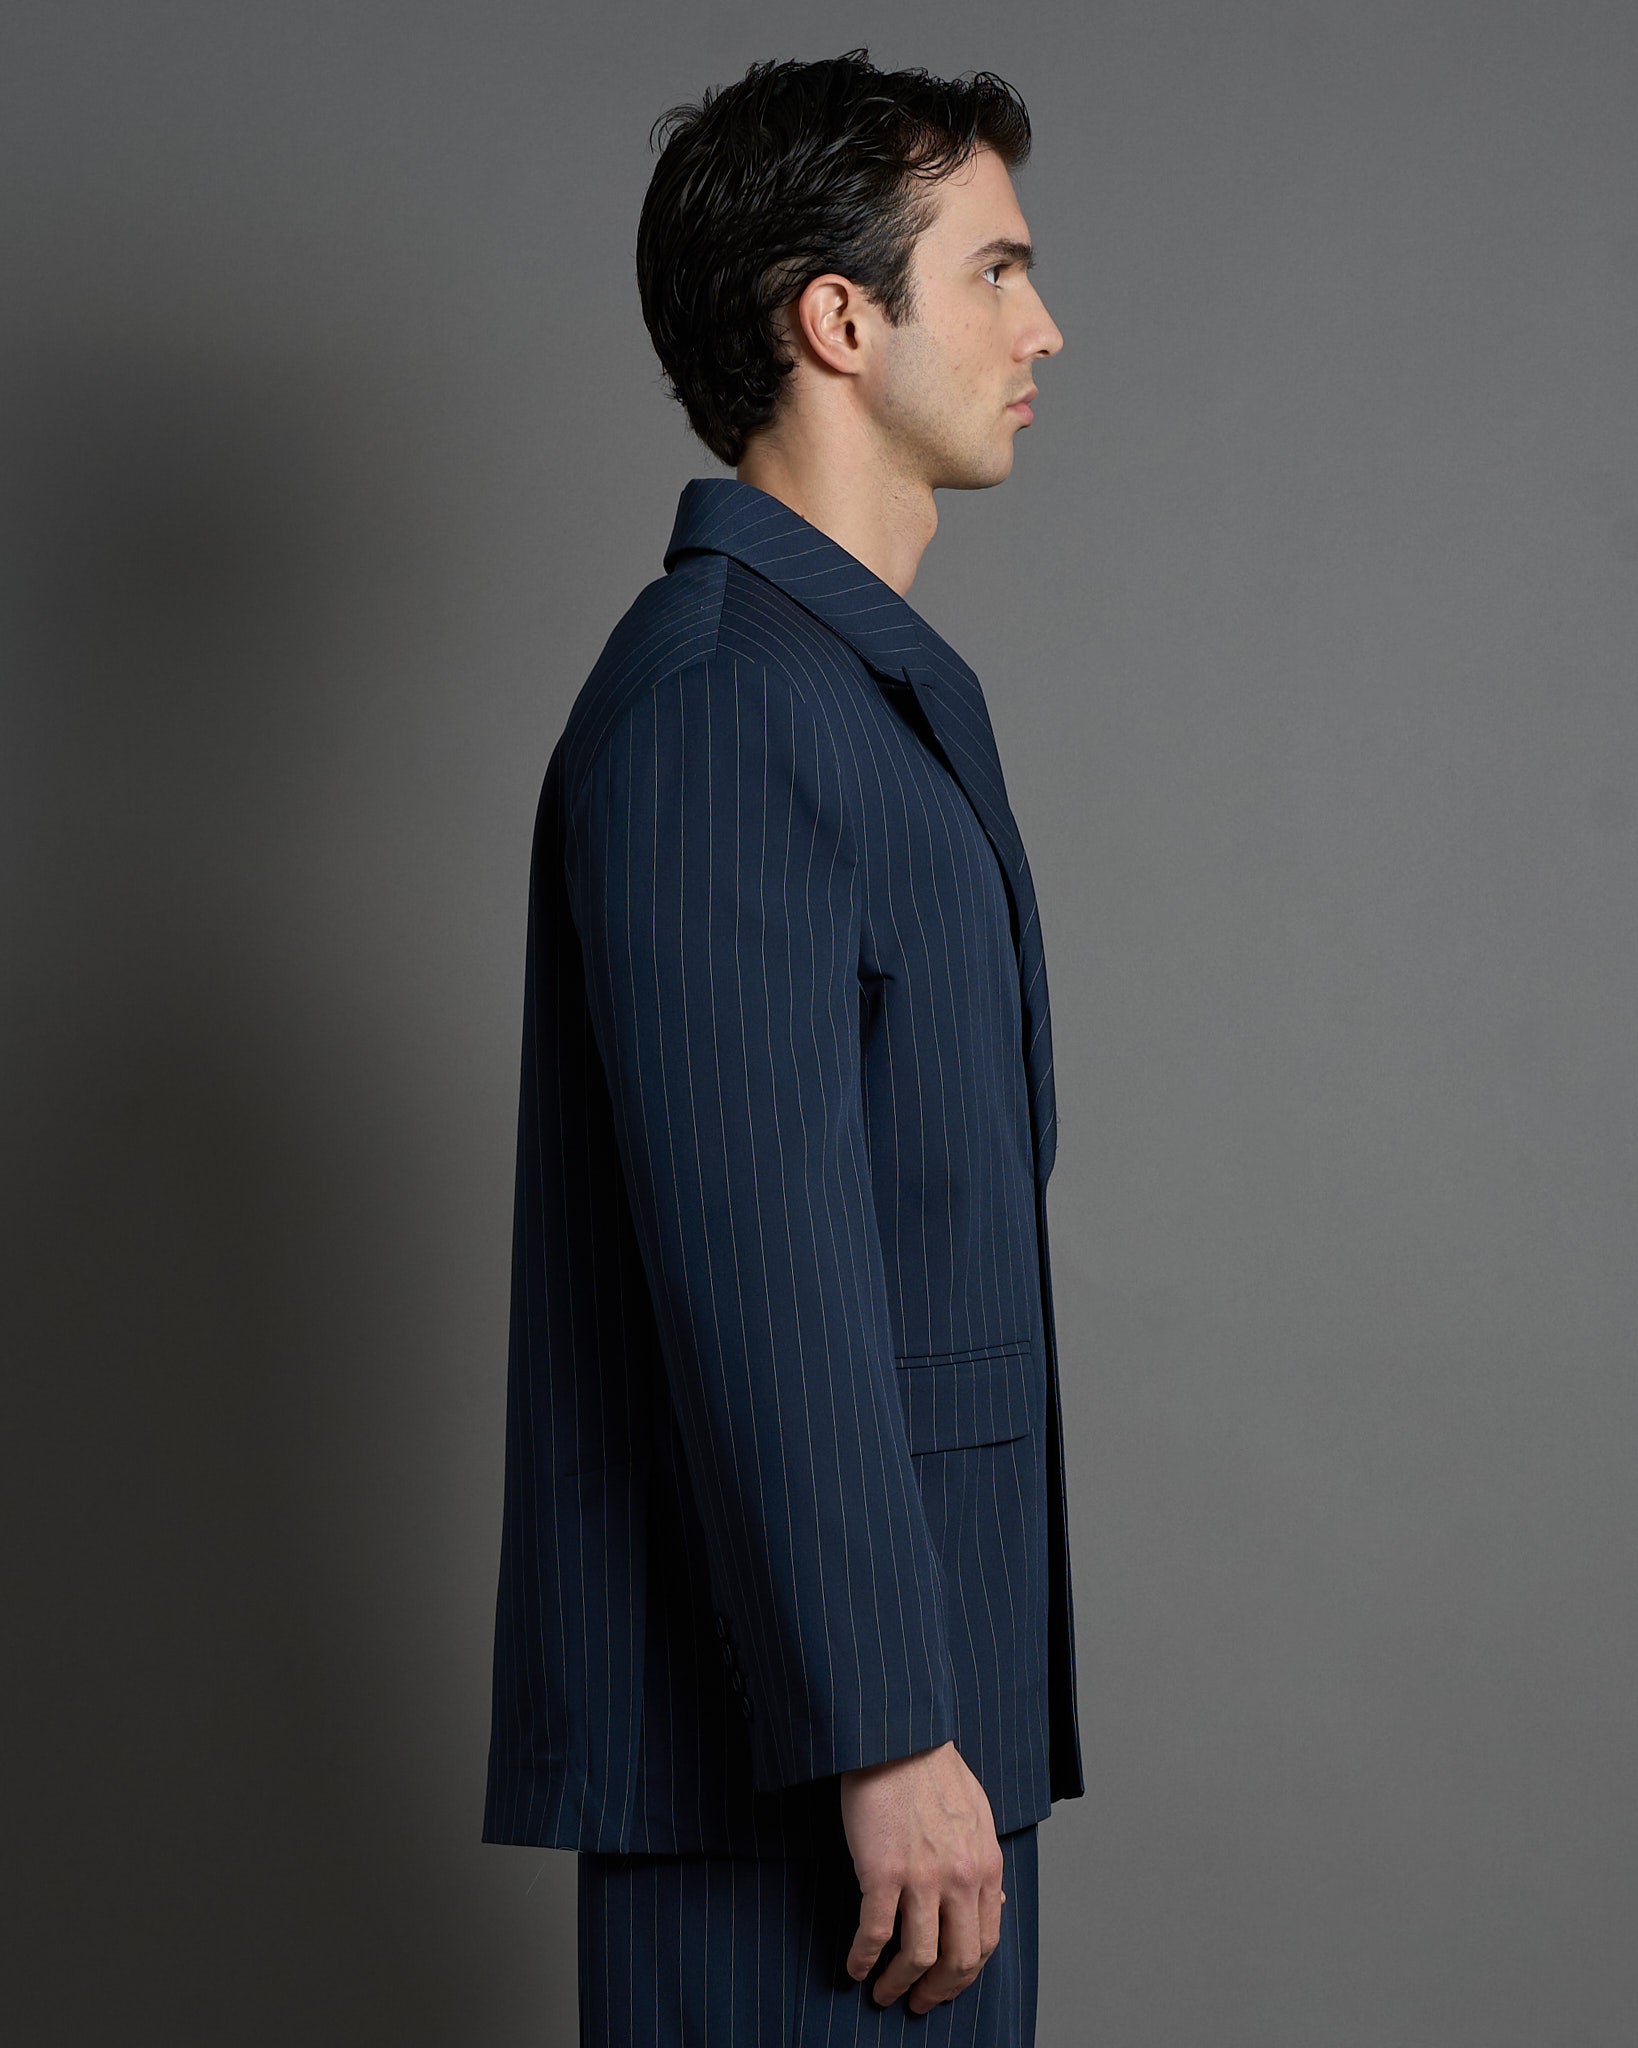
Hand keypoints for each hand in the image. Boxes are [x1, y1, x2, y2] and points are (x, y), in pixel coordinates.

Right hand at [837, 1738, 1006, 2014]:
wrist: (898, 1736)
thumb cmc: (933, 1769)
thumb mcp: (977, 1815)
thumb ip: (983, 1862)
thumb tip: (993, 1903)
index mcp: (985, 1865)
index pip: (984, 1942)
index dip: (964, 1976)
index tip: (945, 1986)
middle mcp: (959, 1878)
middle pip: (956, 1960)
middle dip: (936, 1992)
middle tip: (917, 2003)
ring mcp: (921, 1877)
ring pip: (916, 1957)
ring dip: (897, 1984)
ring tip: (882, 1992)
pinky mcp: (882, 1871)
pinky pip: (874, 1932)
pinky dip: (863, 1958)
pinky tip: (855, 1966)